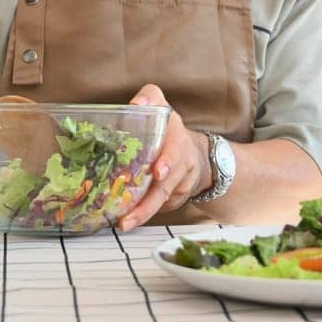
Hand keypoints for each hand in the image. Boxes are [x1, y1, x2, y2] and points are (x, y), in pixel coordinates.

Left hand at [117, 84, 208, 231]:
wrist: (196, 156)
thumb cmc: (170, 131)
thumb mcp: (163, 108)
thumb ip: (150, 98)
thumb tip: (135, 104)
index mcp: (178, 140)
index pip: (175, 149)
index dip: (168, 161)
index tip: (158, 172)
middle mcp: (182, 164)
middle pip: (167, 185)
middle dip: (150, 201)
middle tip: (132, 213)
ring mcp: (180, 184)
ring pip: (162, 201)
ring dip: (143, 214)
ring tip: (125, 223)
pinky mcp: (175, 198)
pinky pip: (160, 207)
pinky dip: (144, 214)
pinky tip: (127, 220)